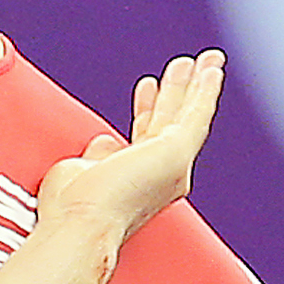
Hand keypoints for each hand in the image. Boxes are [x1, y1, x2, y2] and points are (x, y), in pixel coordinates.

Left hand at [31, 50, 223, 249]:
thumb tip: (106, 142)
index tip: (146, 85)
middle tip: (185, 66)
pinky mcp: (177, 152)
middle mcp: (162, 176)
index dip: (147, 108)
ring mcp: (172, 165)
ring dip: (196, 85)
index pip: (145, 135)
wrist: (81, 224)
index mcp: (137, 180)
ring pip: (189, 115)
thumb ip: (97, 155)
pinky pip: (197, 113)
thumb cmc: (71, 209)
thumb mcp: (80, 170)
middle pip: (173, 122)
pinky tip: (212, 71)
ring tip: (206, 60)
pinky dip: (206, 91)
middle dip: (179, 92)